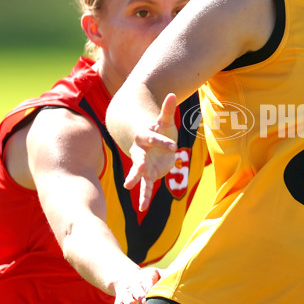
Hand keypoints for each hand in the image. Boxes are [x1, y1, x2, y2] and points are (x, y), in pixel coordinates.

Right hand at [113, 266, 162, 303]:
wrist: (126, 277)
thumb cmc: (147, 279)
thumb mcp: (156, 273)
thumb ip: (166, 275)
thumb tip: (178, 273)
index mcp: (144, 277)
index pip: (148, 281)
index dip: (150, 286)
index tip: (151, 291)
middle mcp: (134, 285)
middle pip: (136, 288)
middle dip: (139, 293)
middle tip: (142, 298)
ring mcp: (127, 294)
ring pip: (126, 297)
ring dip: (128, 300)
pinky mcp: (120, 302)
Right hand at [123, 94, 178, 210]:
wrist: (146, 139)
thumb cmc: (158, 129)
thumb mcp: (164, 121)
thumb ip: (166, 110)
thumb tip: (171, 94)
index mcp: (147, 137)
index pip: (154, 139)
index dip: (163, 142)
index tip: (174, 147)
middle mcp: (141, 152)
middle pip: (138, 160)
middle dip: (136, 168)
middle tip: (134, 177)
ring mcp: (143, 163)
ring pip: (138, 174)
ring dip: (135, 182)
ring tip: (128, 190)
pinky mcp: (148, 173)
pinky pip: (146, 186)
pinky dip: (144, 197)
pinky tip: (142, 208)